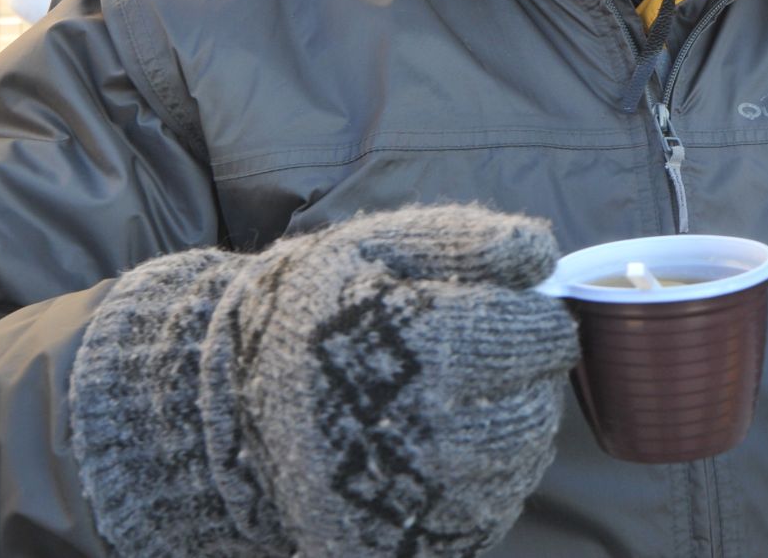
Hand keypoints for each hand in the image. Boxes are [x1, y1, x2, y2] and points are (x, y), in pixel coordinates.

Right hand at [73, 204, 578, 557]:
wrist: (227, 404)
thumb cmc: (308, 311)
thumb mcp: (373, 248)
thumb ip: (462, 239)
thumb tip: (540, 250)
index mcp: (423, 348)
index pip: (539, 335)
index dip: (532, 316)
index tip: (509, 308)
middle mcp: (429, 433)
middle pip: (536, 403)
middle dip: (527, 373)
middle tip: (489, 356)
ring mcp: (420, 500)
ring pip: (522, 460)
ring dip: (511, 425)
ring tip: (462, 398)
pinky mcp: (414, 542)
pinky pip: (489, 511)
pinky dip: (486, 477)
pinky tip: (448, 445)